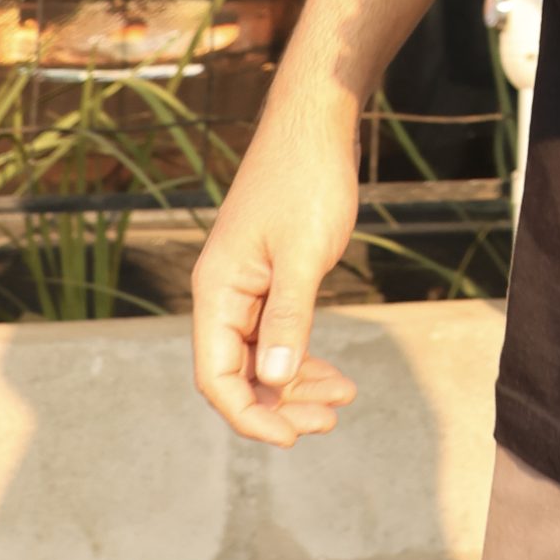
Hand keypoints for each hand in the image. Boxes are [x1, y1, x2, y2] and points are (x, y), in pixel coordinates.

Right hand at [190, 99, 362, 447]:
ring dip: (297, 384)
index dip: (250, 414)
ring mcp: (248, 285)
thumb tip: (275, 378)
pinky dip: (304, 355)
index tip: (292, 437)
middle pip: (239, 374)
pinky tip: (335, 373)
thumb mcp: (303, 254)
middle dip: (281, 404)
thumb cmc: (307, 179)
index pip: (217, 377)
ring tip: (343, 400)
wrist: (317, 121)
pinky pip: (278, 333)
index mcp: (217, 291)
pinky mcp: (271, 275)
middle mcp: (224, 293)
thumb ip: (288, 317)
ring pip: (262, 357)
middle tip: (329, 421)